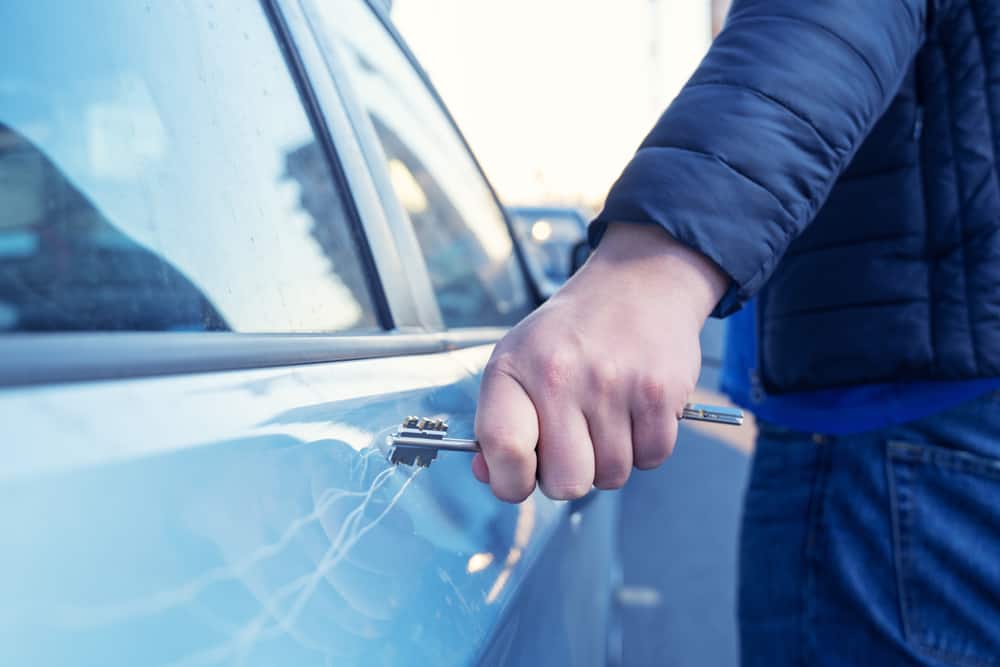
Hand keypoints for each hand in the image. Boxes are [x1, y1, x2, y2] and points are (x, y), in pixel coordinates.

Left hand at [473, 223, 727, 501]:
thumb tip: (488, 476)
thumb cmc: (570, 333)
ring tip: (606, 416)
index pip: (503, 449)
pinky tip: (635, 410)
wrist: (638, 283)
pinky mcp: (659, 392)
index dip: (509, 481)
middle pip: (566, 483)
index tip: (522, 474)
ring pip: (612, 476)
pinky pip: (652, 458)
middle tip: (575, 441)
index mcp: (513, 369)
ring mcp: (612, 384)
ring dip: (610, 459)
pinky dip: (645, 446)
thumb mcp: (518, 360)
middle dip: (571, 475)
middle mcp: (559, 375)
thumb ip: (498, 422)